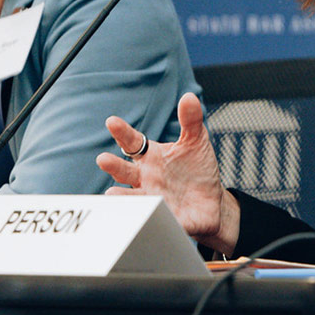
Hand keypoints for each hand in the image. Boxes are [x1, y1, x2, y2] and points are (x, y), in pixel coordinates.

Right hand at [96, 92, 240, 255]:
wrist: (211, 202)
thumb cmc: (197, 169)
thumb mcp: (196, 142)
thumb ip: (190, 121)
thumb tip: (188, 97)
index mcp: (151, 157)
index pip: (132, 143)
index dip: (122, 133)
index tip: (112, 122)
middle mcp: (146, 178)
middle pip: (124, 171)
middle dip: (113, 166)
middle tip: (103, 159)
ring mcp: (152, 198)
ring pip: (132, 198)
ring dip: (122, 196)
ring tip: (112, 193)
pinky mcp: (164, 217)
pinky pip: (155, 217)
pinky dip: (148, 216)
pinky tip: (144, 214)